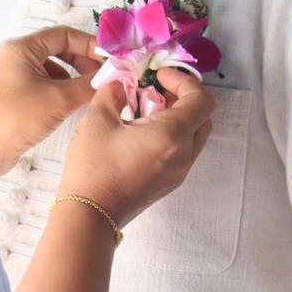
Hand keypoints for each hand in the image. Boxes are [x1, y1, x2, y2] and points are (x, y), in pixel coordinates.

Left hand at [0, 25, 102, 180]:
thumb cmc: (15, 118)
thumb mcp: (59, 99)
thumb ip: (89, 84)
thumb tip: (113, 75)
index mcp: (21, 48)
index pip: (63, 34)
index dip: (89, 44)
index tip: (109, 58)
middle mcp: (13, 57)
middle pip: (57, 49)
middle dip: (82, 62)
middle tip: (102, 77)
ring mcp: (11, 76)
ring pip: (50, 69)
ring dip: (72, 78)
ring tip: (88, 93)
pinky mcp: (12, 95)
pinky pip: (42, 84)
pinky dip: (59, 90)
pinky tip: (70, 106)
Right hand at [59, 68, 213, 226]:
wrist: (89, 215)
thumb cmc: (93, 167)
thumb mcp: (97, 119)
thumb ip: (113, 92)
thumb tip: (121, 83)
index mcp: (171, 136)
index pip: (201, 100)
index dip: (184, 81)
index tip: (159, 77)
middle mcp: (183, 155)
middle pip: (202, 117)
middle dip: (182, 98)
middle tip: (154, 92)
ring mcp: (179, 172)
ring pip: (194, 135)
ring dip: (177, 118)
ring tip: (144, 113)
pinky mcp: (170, 183)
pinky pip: (183, 152)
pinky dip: (172, 136)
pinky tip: (141, 135)